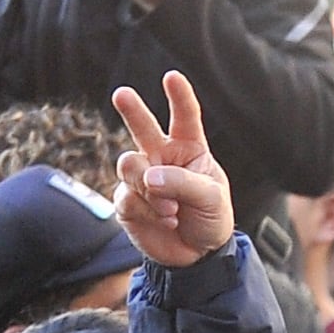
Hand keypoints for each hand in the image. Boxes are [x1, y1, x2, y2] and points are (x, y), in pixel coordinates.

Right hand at [108, 71, 231, 266]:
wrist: (197, 256)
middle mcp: (162, 157)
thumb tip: (148, 176)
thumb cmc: (211, 219)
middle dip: (132, 110)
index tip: (172, 76)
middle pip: (142, 127)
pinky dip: (147, 210)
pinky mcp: (126, 199)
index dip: (179, 97)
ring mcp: (141, 176)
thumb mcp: (211, 199)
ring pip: (130, 164)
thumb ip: (183, 183)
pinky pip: (127, 195)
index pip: (185, 119)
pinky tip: (164, 220)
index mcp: (190, 150)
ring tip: (171, 208)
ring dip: (150, 188)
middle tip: (122, 93)